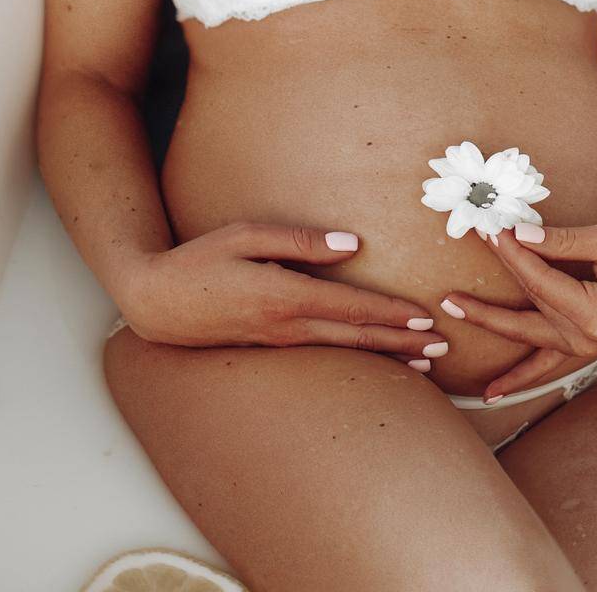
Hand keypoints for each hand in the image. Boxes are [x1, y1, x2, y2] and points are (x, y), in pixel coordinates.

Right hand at [117, 219, 447, 363]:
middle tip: (442, 348)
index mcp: (284, 296)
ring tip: (422, 361)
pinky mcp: (270, 347)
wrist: (154, 303)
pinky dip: (355, 356)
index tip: (425, 319)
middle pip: (355, 337)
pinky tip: (373, 358)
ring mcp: (278, 342)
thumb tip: (353, 245)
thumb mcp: (246, 236)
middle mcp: (286, 326)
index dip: (391, 315)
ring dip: (385, 355)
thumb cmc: (199, 260)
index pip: (350, 308)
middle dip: (401, 343)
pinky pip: (323, 353)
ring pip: (342, 351)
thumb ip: (301, 241)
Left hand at [442, 220, 596, 400]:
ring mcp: (587, 347)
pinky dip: (521, 376)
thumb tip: (519, 235)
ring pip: (529, 340)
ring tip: (454, 322)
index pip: (537, 279)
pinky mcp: (588, 346)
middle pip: (524, 315)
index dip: (511, 252)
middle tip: (449, 293)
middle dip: (485, 303)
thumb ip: (562, 241)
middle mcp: (587, 338)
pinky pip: (548, 365)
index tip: (489, 230)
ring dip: (493, 330)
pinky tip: (494, 391)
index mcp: (594, 314)